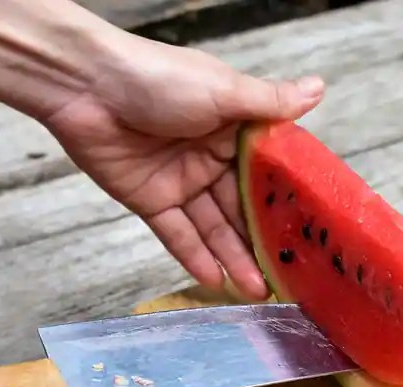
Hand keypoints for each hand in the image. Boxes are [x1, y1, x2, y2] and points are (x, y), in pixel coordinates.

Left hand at [43, 33, 324, 300]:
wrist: (84, 85)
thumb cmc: (158, 78)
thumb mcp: (224, 90)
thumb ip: (270, 101)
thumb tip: (319, 89)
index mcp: (234, 130)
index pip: (268, 175)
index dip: (286, 204)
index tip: (312, 234)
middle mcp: (211, 158)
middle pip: (243, 208)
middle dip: (263, 243)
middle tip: (288, 278)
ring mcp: (181, 181)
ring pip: (214, 227)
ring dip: (235, 259)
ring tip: (259, 292)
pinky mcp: (150, 200)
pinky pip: (177, 234)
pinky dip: (195, 258)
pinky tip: (217, 282)